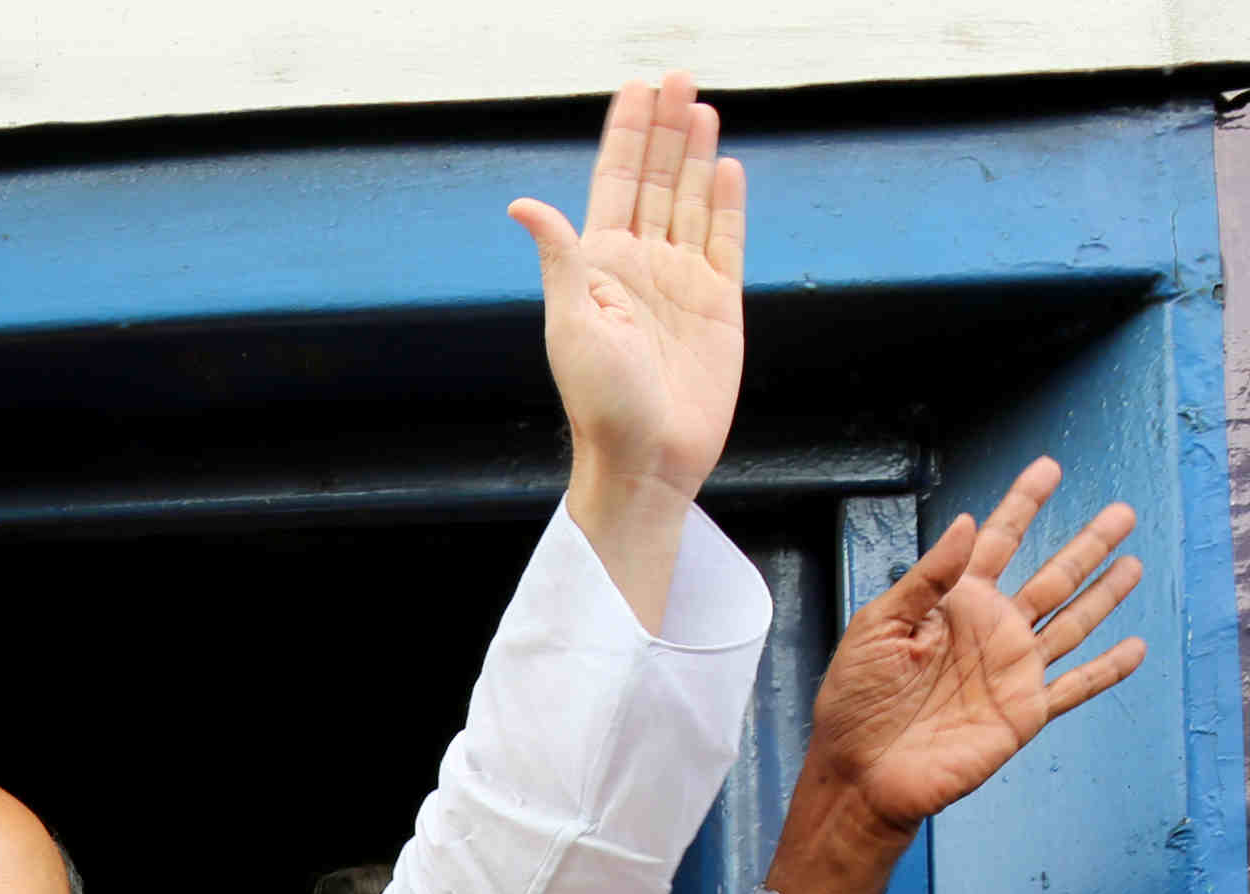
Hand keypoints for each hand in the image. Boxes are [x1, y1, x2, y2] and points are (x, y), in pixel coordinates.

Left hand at [512, 76, 746, 509]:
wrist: (647, 460)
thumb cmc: (600, 404)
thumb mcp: (571, 326)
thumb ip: (560, 258)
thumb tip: (524, 205)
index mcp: (599, 266)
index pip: (614, 183)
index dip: (626, 136)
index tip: (635, 88)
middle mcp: (641, 266)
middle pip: (655, 180)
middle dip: (665, 129)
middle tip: (677, 76)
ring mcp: (682, 282)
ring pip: (690, 201)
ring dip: (695, 154)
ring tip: (701, 105)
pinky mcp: (719, 305)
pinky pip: (726, 242)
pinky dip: (725, 204)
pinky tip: (726, 167)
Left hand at [798, 457, 1145, 844]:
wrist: (862, 773)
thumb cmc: (856, 701)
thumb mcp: (878, 627)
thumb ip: (925, 578)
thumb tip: (965, 522)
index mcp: (954, 604)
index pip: (998, 542)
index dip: (1023, 504)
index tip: (1049, 468)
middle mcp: (991, 630)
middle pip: (1052, 576)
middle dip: (1088, 544)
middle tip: (1123, 511)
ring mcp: (1012, 671)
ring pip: (1073, 622)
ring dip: (1105, 594)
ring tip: (1135, 564)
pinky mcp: (1023, 712)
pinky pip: (1076, 686)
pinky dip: (1107, 669)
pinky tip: (1136, 648)